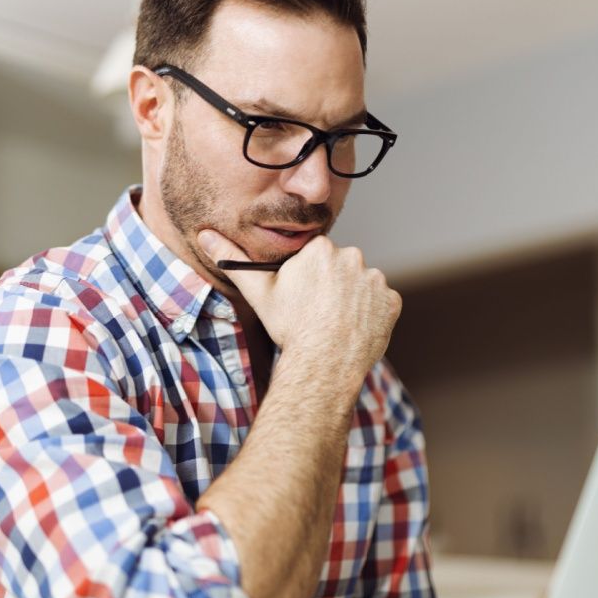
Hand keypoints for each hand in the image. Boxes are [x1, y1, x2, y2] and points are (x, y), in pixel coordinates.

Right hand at [197, 230, 401, 378]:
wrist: (323, 362)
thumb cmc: (290, 327)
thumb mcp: (259, 292)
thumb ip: (233, 259)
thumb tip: (205, 235)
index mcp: (321, 249)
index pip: (316, 258)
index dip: (308, 279)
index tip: (302, 298)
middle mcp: (353, 256)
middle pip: (340, 269)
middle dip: (331, 287)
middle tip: (318, 313)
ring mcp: (375, 280)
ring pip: (361, 286)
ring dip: (352, 300)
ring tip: (335, 324)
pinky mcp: (392, 302)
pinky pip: (381, 305)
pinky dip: (371, 316)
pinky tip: (354, 330)